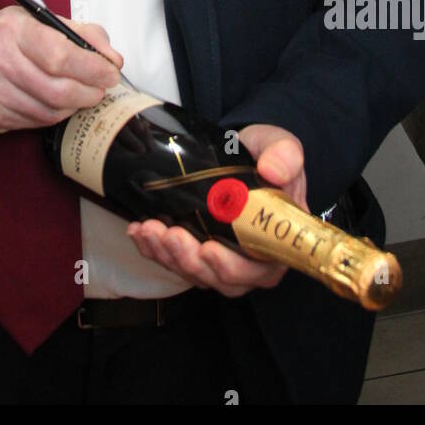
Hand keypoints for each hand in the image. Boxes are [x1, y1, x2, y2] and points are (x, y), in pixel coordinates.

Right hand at [0, 8, 122, 130]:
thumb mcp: (34, 18)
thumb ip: (77, 31)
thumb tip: (110, 55)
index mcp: (12, 31)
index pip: (60, 55)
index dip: (92, 68)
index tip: (110, 70)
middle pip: (59, 90)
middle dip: (90, 91)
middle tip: (101, 85)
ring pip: (51, 112)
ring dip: (75, 105)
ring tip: (80, 91)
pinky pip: (37, 123)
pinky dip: (54, 114)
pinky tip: (56, 101)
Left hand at [127, 124, 307, 297]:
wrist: (242, 151)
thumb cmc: (266, 155)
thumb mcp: (280, 146)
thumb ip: (285, 155)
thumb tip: (273, 170)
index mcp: (277, 244)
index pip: (258, 270)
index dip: (230, 267)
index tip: (207, 249)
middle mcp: (251, 261)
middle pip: (220, 278)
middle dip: (190, 260)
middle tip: (171, 235)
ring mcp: (221, 259)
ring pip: (193, 272)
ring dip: (168, 255)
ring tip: (149, 230)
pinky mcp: (197, 252)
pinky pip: (174, 261)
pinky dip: (154, 250)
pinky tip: (139, 231)